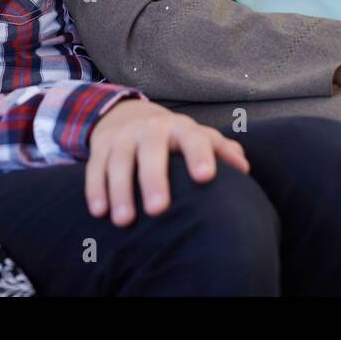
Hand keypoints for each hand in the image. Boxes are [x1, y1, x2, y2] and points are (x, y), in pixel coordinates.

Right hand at [85, 99, 248, 226]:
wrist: (132, 118)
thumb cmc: (177, 140)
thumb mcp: (199, 139)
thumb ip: (221, 151)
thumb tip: (244, 168)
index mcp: (182, 128)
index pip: (193, 138)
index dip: (199, 155)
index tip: (205, 177)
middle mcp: (152, 129)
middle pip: (151, 150)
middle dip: (153, 178)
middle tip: (158, 209)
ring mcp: (125, 137)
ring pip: (120, 160)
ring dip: (120, 190)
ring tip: (124, 221)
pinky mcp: (102, 147)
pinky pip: (96, 167)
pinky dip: (96, 189)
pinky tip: (99, 212)